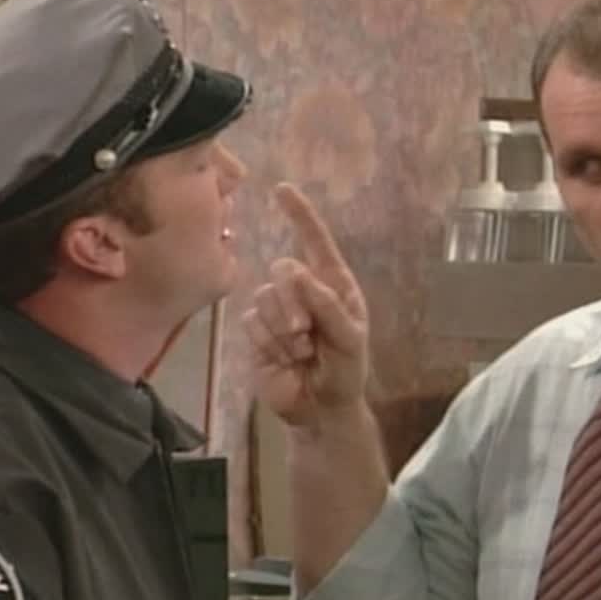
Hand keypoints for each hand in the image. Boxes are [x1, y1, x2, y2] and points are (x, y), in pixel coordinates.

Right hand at [242, 183, 369, 426]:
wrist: (320, 409)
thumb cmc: (345, 370)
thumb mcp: (349, 338)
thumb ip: (326, 305)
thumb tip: (297, 273)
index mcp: (334, 285)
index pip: (316, 242)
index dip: (300, 216)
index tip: (282, 190)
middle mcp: (304, 291)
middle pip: (283, 270)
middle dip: (293, 302)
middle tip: (306, 333)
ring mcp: (278, 311)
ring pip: (264, 298)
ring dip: (283, 331)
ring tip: (301, 353)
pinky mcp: (258, 332)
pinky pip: (252, 322)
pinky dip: (269, 344)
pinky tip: (284, 360)